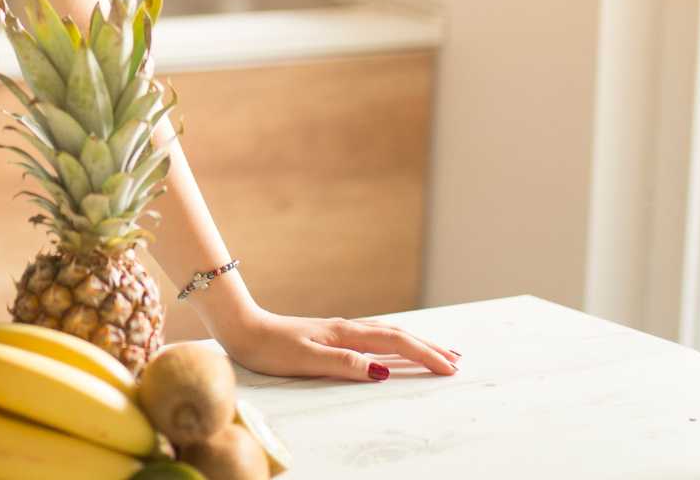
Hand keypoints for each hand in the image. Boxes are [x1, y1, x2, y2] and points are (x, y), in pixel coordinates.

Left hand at [215, 307, 460, 381]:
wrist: (243, 328)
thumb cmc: (269, 347)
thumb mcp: (305, 359)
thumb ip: (344, 364)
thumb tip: (382, 371)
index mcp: (346, 335)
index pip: (396, 343)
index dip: (425, 355)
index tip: (449, 369)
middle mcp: (348, 329)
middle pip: (398, 335)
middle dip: (429, 347)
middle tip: (456, 361)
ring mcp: (340, 330)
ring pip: (387, 334)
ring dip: (415, 343)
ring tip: (437, 351)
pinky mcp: (331, 335)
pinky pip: (373, 336)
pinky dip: (393, 342)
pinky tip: (394, 347)